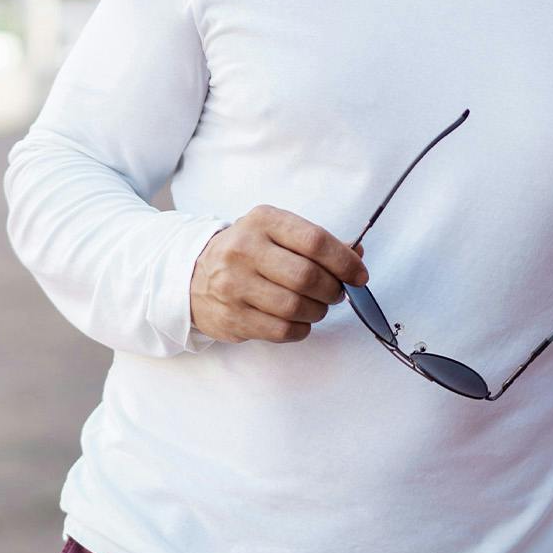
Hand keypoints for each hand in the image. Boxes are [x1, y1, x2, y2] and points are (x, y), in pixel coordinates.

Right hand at [189, 204, 366, 343]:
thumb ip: (318, 243)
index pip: (315, 241)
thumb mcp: (278, 233)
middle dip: (333, 290)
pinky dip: (301, 328)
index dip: (345, 262)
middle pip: (307, 277)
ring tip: (317, 306)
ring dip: (318, 311)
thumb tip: (357, 253)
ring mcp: (234, 285)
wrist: (194, 275)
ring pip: (296, 307)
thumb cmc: (249, 252)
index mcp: (263, 221)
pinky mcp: (232, 316)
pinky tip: (299, 320)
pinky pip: (282, 330)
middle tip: (337, 293)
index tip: (359, 275)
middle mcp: (245, 249)